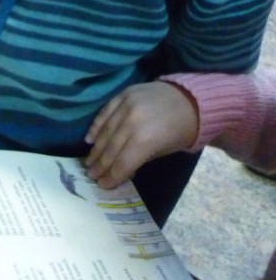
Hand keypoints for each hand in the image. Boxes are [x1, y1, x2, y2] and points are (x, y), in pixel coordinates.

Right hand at [83, 81, 197, 188]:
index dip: (112, 176)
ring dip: (95, 149)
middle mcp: (131, 122)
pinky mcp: (122, 95)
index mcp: (146, 140)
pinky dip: (95, 127)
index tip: (102, 184)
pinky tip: (89, 139)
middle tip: (91, 175)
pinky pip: (104, 113)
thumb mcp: (164, 150)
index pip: (123, 162)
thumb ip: (140, 159)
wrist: (190, 99)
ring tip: (89, 162)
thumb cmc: (181, 130)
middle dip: (101, 165)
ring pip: (105, 132)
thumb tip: (120, 169)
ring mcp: (125, 106)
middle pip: (111, 148)